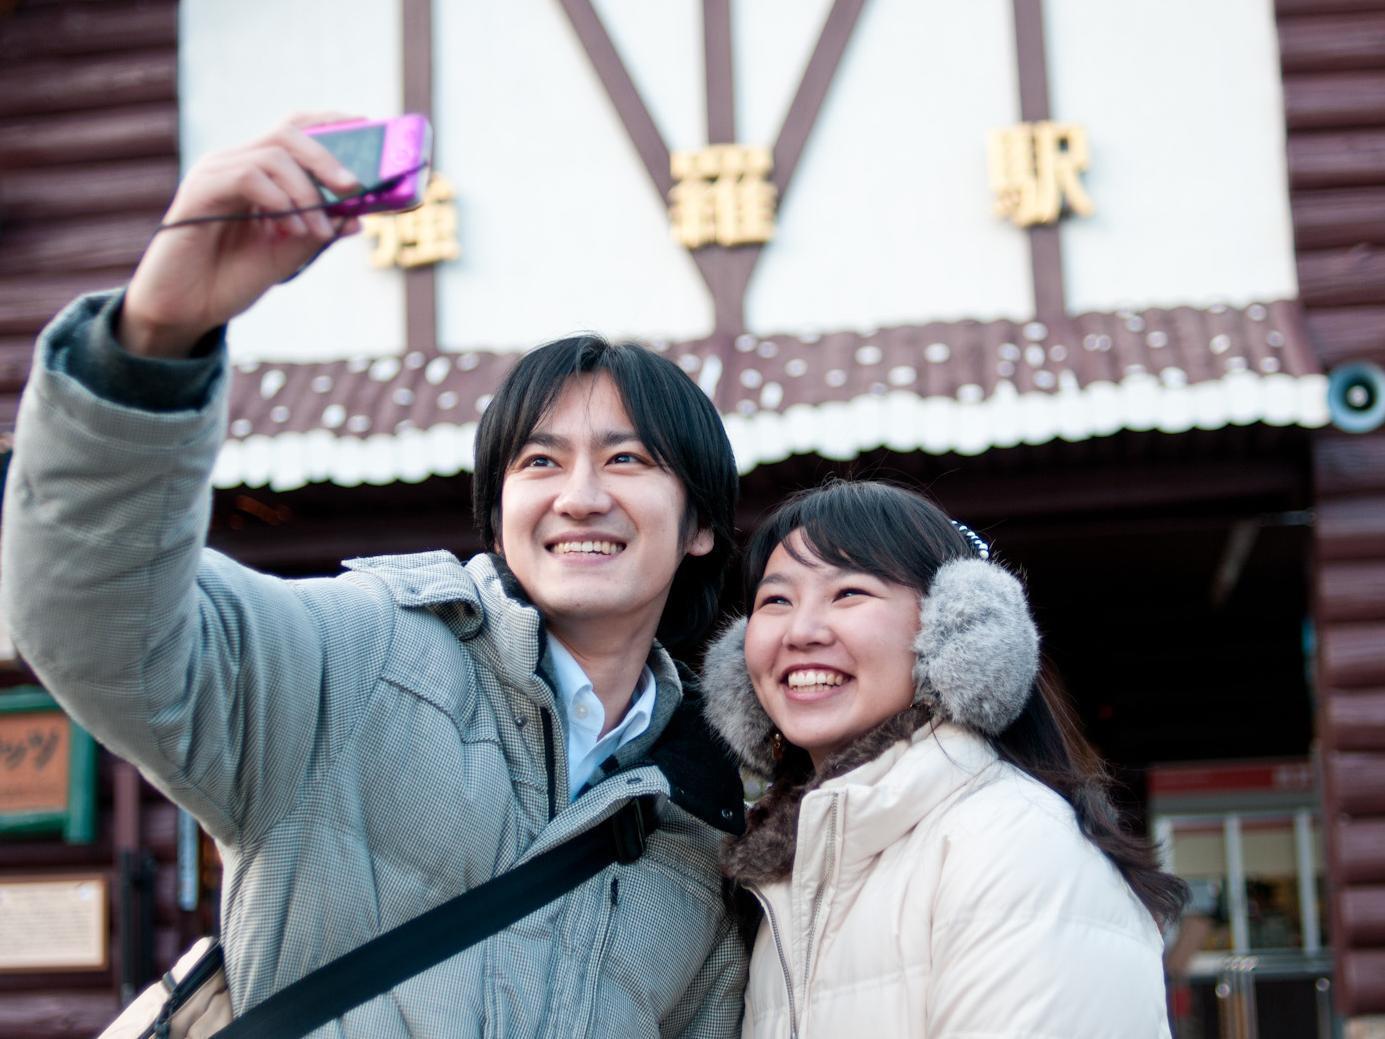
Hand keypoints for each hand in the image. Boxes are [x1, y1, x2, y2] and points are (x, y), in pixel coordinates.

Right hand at [119, 113, 364, 356]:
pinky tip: (289, 229)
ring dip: (306, 193)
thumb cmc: (231, 279)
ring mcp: (213, 174)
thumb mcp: (289, 254)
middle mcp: (233, 164)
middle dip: (327, 157)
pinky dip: (278, 201)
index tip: (368, 129)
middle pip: (287, 133)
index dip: (330, 124)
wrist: (185, 309)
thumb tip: (358, 218)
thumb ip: (318, 232)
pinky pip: (247, 177)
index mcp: (257, 173)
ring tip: (319, 231)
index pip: (295, 130)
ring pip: (272, 155)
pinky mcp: (198, 192)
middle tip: (353, 186)